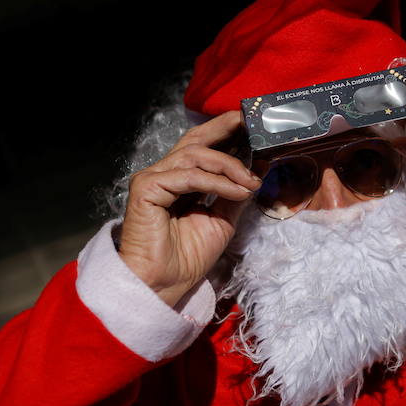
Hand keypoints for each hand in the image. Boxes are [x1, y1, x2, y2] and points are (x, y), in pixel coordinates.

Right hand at [118, 109, 259, 307]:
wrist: (165, 283)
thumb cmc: (187, 257)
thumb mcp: (222, 220)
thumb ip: (235, 193)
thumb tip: (258, 170)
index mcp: (180, 180)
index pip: (204, 148)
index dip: (227, 135)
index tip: (254, 129)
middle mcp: (165, 174)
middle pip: (195, 140)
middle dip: (224, 127)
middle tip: (250, 122)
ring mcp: (153, 178)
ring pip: (196, 156)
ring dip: (230, 166)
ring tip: (252, 182)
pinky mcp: (146, 188)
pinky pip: (190, 177)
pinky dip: (218, 182)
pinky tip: (238, 191)